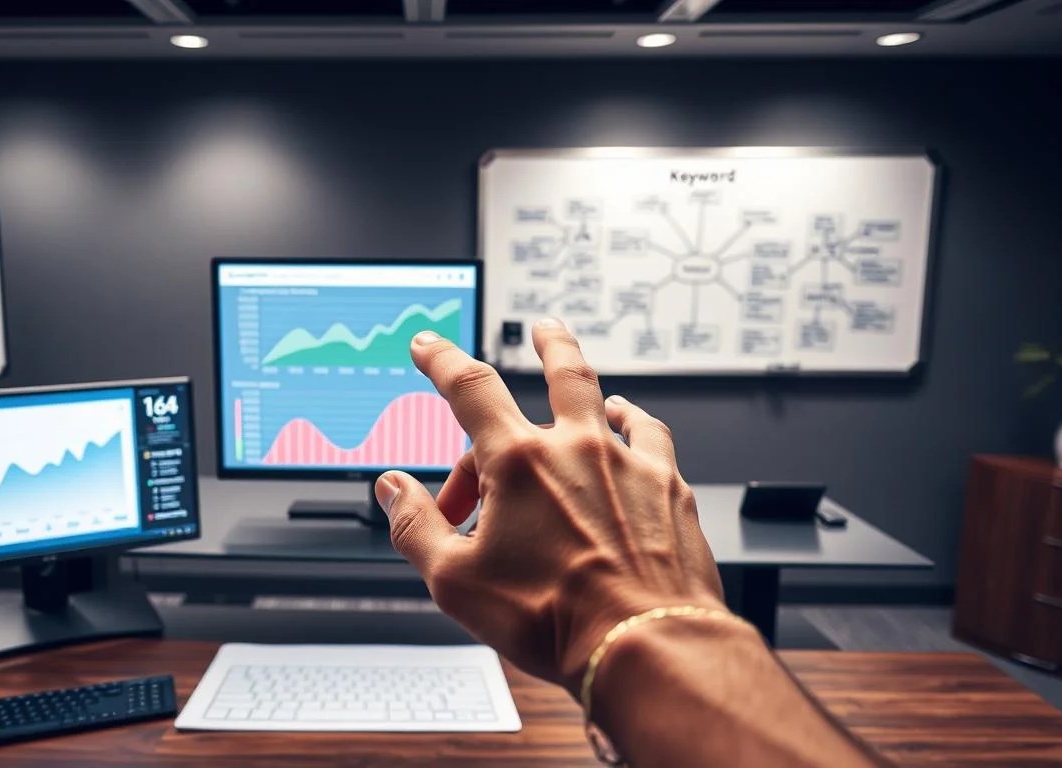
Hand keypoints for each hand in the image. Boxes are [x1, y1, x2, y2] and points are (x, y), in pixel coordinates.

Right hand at [375, 318, 724, 693]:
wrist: (644, 645)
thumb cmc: (554, 618)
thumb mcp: (456, 581)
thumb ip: (416, 526)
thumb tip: (392, 488)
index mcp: (519, 464)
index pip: (470, 389)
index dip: (442, 361)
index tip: (429, 345)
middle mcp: (577, 449)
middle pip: (560, 371)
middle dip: (547, 343)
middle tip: (542, 329)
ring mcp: (629, 464)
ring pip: (608, 399)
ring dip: (593, 383)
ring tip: (590, 386)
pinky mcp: (669, 488)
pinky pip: (651, 437)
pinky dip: (636, 424)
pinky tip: (633, 426)